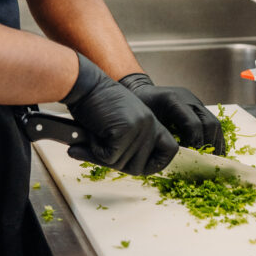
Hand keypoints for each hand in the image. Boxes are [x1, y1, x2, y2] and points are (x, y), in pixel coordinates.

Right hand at [60, 54, 178, 176]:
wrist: (84, 85)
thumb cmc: (97, 103)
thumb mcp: (122, 121)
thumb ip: (132, 142)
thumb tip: (137, 170)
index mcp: (152, 121)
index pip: (170, 150)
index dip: (156, 164)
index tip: (140, 165)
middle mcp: (150, 125)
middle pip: (140, 167)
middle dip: (119, 164)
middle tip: (103, 148)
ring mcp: (139, 128)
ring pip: (122, 165)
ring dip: (104, 156)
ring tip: (97, 134)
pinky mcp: (125, 132)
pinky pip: (109, 159)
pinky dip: (96, 151)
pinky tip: (93, 133)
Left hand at [119, 73, 225, 154]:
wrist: (141, 91)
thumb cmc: (140, 107)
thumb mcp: (146, 120)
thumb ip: (160, 135)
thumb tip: (176, 157)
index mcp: (173, 100)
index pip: (193, 124)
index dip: (196, 143)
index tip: (194, 159)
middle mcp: (188, 98)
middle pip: (209, 123)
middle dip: (210, 144)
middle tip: (206, 162)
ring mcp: (195, 102)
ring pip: (214, 123)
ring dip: (216, 143)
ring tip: (212, 160)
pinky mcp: (199, 107)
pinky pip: (212, 122)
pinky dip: (215, 138)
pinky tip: (212, 152)